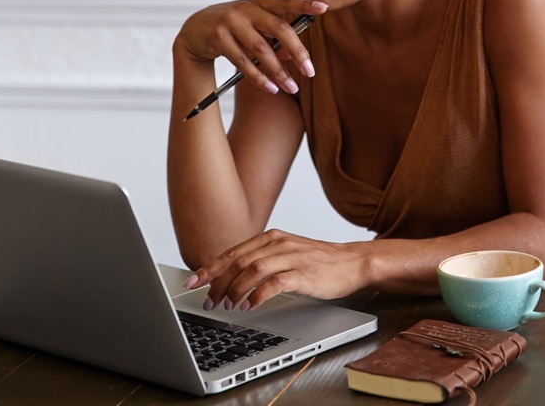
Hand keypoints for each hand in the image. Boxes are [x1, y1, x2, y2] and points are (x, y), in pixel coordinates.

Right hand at [176, 0, 326, 94]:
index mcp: (260, 3)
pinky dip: (258, 77)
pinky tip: (270, 88)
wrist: (196, 29)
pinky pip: (243, 62)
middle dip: (298, 51)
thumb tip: (295, 56)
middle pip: (279, 29)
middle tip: (310, 71)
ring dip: (278, 71)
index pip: (286, 2)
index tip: (324, 8)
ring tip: (291, 88)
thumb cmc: (234, 26)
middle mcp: (247, 9)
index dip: (304, 4)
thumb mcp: (255, 26)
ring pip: (261, 49)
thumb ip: (276, 37)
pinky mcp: (218, 37)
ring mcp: (231, 22)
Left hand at [182, 229, 369, 310]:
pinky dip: (258, 295)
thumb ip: (260, 260)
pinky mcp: (304, 273)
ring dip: (236, 290)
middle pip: (238, 261)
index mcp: (270, 238)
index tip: (192, 282)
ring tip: (228, 306)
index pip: (232, 253)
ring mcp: (292, 257)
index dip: (209, 268)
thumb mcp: (285, 254)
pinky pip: (275, 283)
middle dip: (218, 283)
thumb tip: (229, 277)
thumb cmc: (318, 262)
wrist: (352, 262)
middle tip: (209, 301)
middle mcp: (278, 243)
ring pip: (253, 270)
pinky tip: (251, 306)